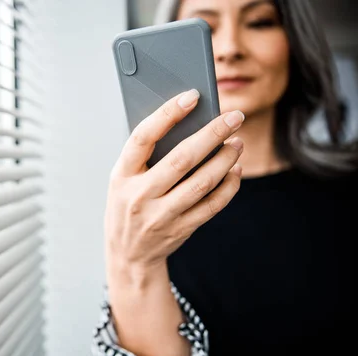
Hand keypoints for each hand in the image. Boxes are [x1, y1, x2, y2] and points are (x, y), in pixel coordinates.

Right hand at [105, 89, 244, 285]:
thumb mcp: (123, 180)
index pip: (143, 138)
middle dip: (212, 134)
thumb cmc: (127, 205)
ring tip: (237, 142)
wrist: (128, 255)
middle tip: (234, 116)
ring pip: (202, 182)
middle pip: (182, 158)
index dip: (167, 114)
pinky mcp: (181, 229)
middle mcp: (140, 195)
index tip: (192, 96)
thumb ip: (145, 157)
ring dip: (225, 159)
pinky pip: (212, 205)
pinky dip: (228, 186)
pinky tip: (235, 170)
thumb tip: (188, 124)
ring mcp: (161, 215)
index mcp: (122, 176)